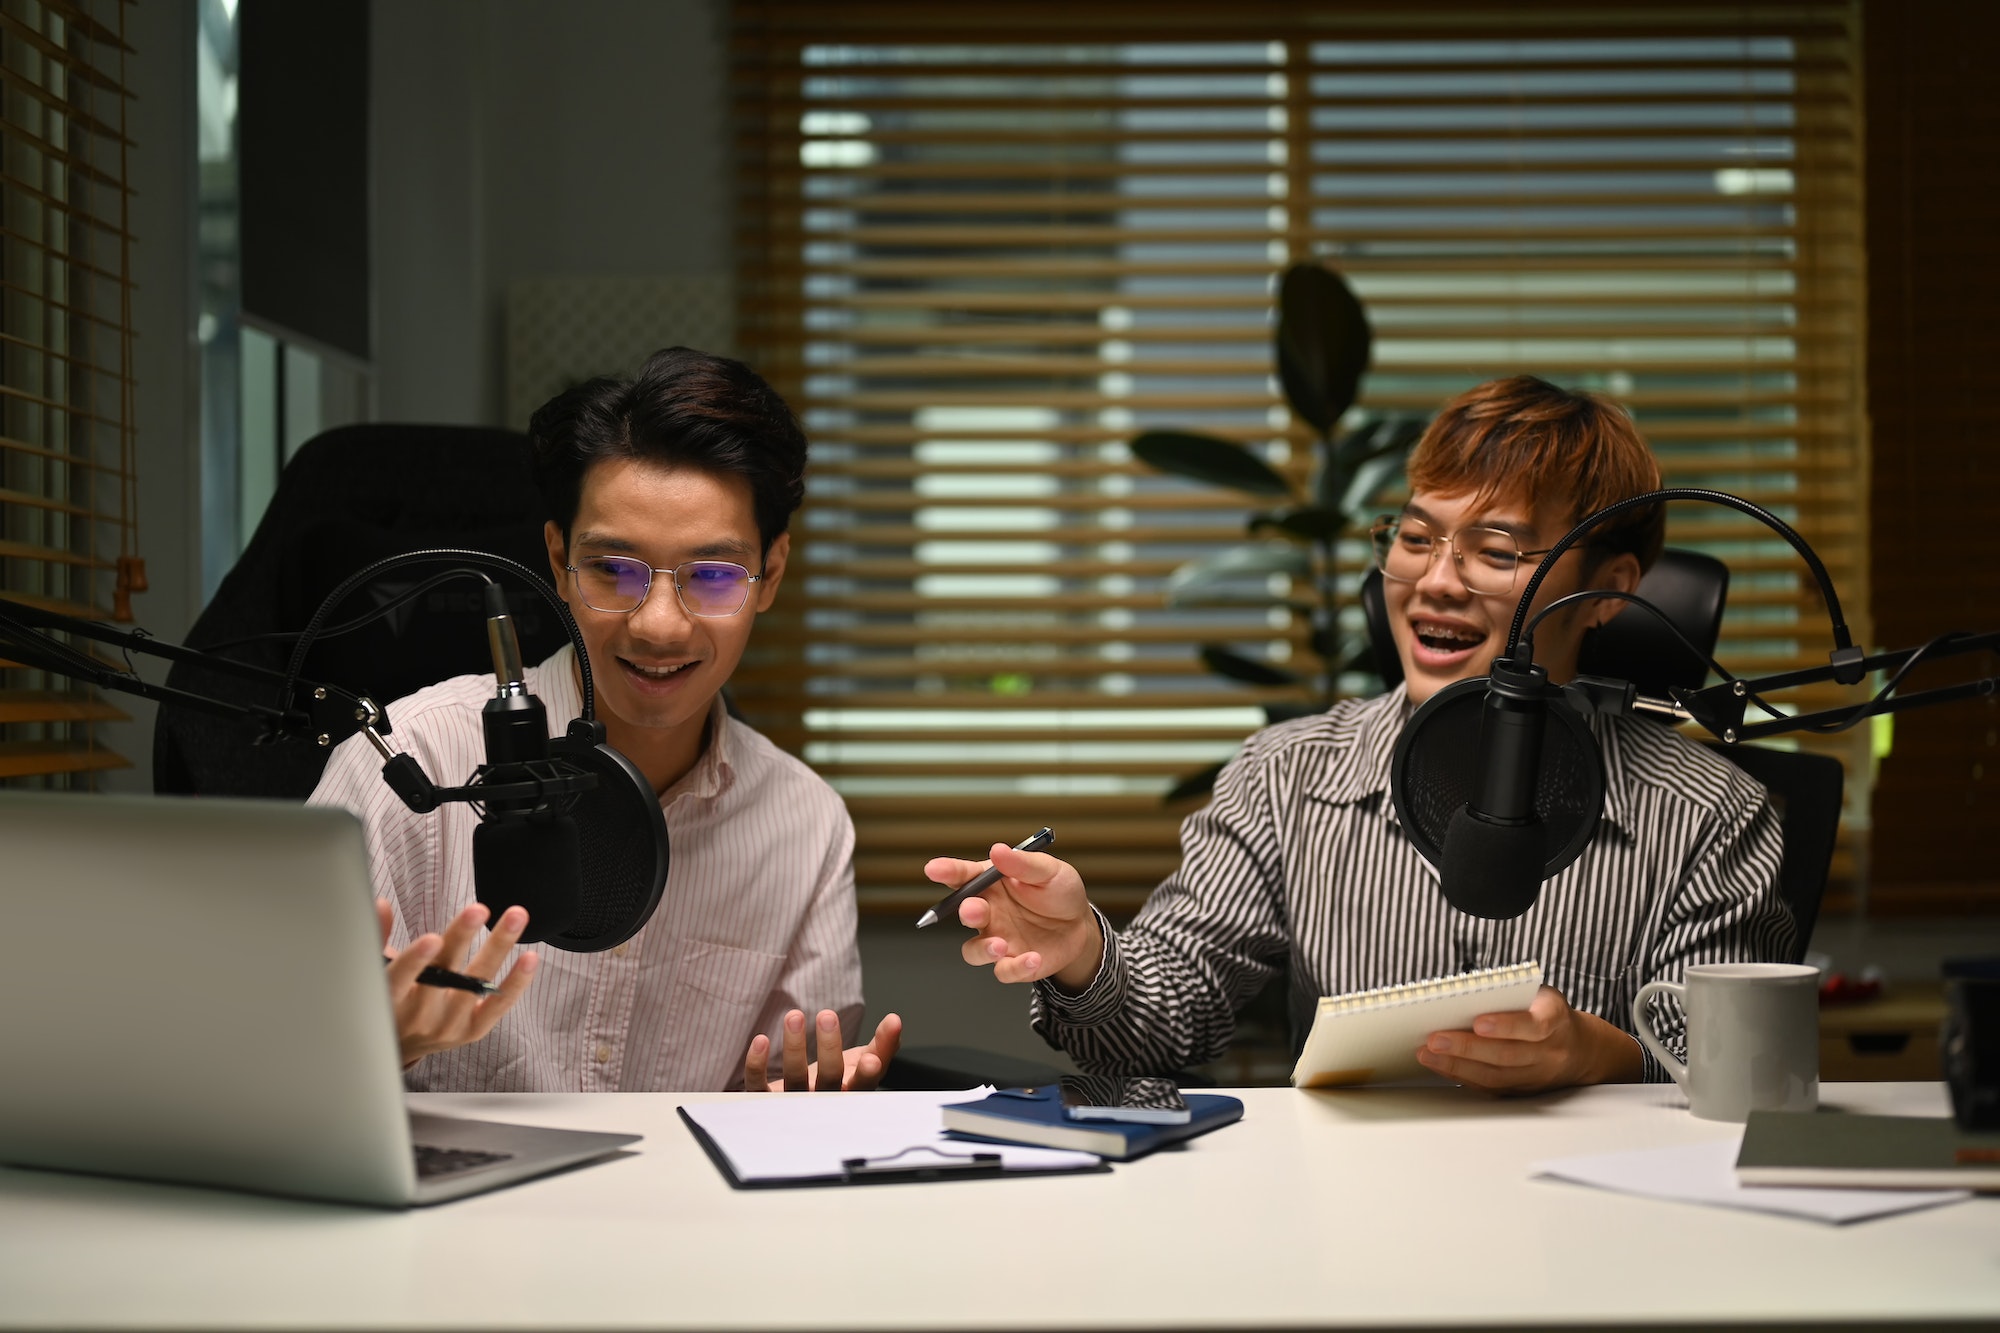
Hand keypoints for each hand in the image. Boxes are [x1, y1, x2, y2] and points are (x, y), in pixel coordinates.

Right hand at [380, 899, 538, 1068]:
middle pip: (444, 974)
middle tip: (478, 909)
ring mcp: (448, 1027)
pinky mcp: (472, 1031)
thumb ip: (377, 937)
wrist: (399, 1046)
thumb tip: (383, 905)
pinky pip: (498, 1006)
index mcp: (389, 1001)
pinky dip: (516, 982)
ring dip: (499, 947)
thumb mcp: (373, 972)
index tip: (432, 939)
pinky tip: (530, 958)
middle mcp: (419, 1017)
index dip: (416, 961)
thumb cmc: (386, 1000)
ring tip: (516, 916)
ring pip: (476, 983)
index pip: (400, 979)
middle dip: (461, 939)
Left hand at [743, 1009, 902, 1091]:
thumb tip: (895, 1021)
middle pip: (828, 1080)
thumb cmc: (836, 1080)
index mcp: (850, 1093)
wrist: (800, 1101)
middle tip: (827, 1015)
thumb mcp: (863, 1063)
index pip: (863, 1086)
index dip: (867, 1074)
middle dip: (829, 1048)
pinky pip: (758, 1086)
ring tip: (794, 1016)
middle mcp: (822, 1103)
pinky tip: (761, 1040)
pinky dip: (757, 1064)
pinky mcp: (765, 1101)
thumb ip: (883, 1045)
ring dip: (793, 1048)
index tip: (872, 1059)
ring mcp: (792, 1104)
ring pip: (793, 1080)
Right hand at [925, 844, 1100, 989]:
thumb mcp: (1049, 871)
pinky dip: (1015, 967)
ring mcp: (997, 939)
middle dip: (966, 912)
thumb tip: (998, 850)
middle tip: (974, 910)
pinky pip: (1003, 971)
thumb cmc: (1060, 892)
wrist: (1080, 925)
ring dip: (982, 949)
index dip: (946, 872)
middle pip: (965, 913)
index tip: (933, 869)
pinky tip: (1033, 957)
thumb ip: (1023, 864)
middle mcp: (989, 912)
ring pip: (973, 951)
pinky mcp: (1011, 962)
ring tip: (1000, 945)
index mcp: (992, 884)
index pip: (963, 876)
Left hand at [1414, 984, 1642, 1093]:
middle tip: (1434, 1039)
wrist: (1580, 1049)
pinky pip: (1489, 1088)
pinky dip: (1460, 1076)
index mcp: (1556, 1021)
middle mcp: (1549, 1054)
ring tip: (1427, 1052)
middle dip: (1467, 1048)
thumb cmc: (1547, 1012)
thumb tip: (1462, 996)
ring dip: (1456, 1065)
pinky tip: (1437, 1063)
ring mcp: (1535, 1077)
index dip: (1506, 1026)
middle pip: (1506, 1055)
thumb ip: (1511, 995)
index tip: (1477, 1022)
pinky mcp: (1521, 1091)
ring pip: (1495, 1076)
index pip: (1533, 1026)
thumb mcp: (1540, 994)